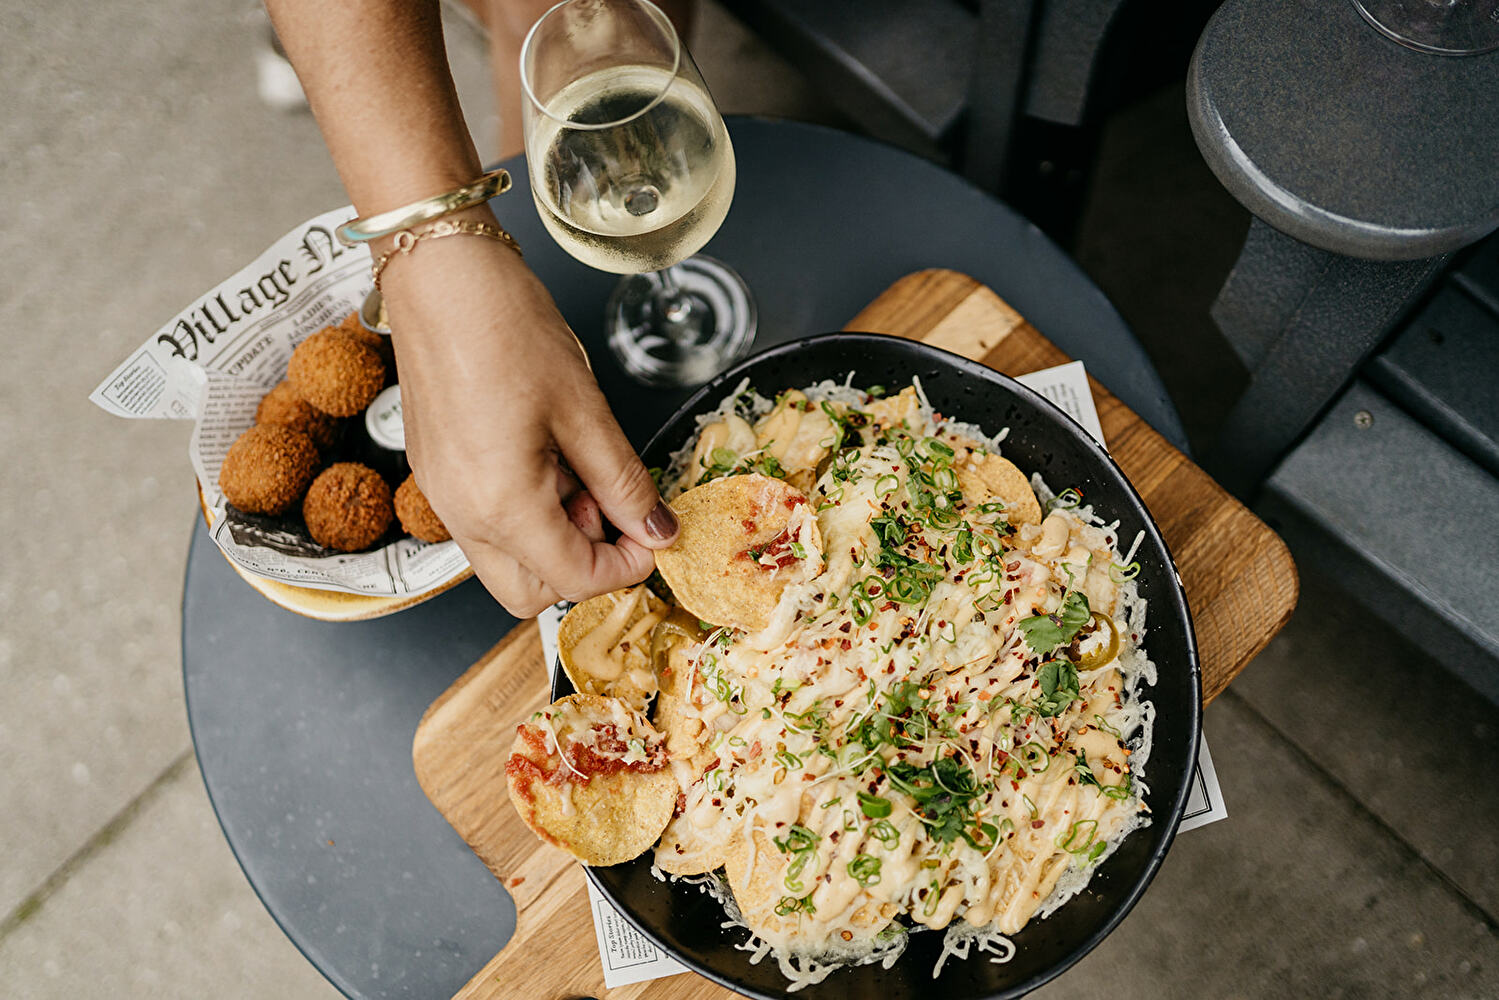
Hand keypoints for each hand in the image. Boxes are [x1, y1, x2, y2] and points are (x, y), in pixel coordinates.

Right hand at [379, 218, 678, 615]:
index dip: (625, 566)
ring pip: (505, 560)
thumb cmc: (507, 328)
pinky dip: (524, 512)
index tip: (652, 533)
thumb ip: (624, 482)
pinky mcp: (436, 473)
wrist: (440, 276)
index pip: (574, 579)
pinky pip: (484, 523)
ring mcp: (441, 495)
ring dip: (552, 537)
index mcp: (501, 504)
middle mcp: (461, 513)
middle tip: (610, 504)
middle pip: (531, 591)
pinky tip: (545, 456)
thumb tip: (656, 529)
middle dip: (582, 564)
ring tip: (576, 469)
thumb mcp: (585, 410)